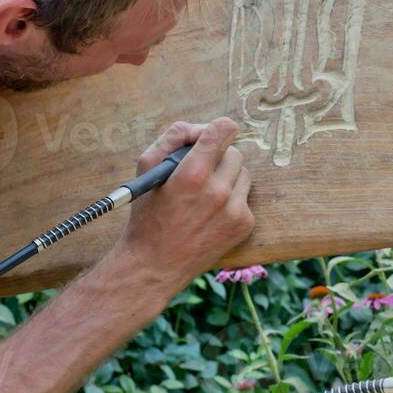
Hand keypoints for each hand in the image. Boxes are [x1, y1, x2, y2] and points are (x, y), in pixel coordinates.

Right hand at [115, 118, 252, 290]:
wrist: (155, 264)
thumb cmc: (147, 215)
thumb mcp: (146, 170)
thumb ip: (171, 139)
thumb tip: (198, 128)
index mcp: (192, 174)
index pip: (223, 131)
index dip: (217, 129)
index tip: (212, 135)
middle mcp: (218, 191)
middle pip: (235, 152)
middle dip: (219, 156)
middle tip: (202, 169)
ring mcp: (234, 210)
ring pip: (244, 173)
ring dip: (228, 177)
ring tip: (205, 193)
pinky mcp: (244, 225)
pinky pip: (245, 197)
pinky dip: (232, 199)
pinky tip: (211, 212)